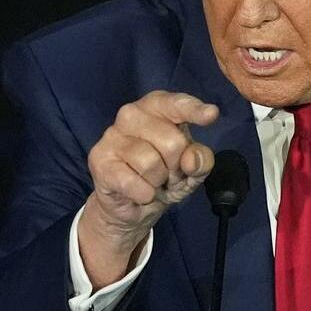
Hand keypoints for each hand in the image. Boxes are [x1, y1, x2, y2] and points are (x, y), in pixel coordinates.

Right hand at [79, 90, 219, 288]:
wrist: (132, 206)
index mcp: (157, 107)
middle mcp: (132, 114)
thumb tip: (192, 159)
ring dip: (158, 181)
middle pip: (171, 142)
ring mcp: (112, 135)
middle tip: (169, 174)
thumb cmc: (165, 176)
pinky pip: (133, 182)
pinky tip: (139, 192)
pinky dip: (144, 194)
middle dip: (176, 166)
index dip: (194, 109)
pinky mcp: (99, 159)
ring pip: (150, 163)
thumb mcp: (192, 169)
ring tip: (152, 182)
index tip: (212, 114)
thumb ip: (201, 160)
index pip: (176, 104)